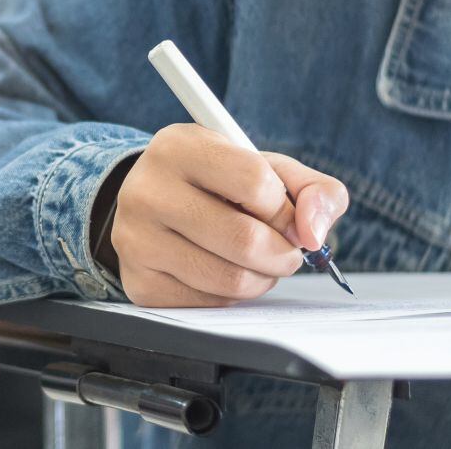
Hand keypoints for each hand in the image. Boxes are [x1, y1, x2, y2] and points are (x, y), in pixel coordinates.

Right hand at [112, 124, 348, 306]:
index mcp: (178, 147)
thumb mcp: (264, 168)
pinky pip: (209, 303)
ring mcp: (136, 239)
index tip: (286, 217)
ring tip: (258, 263)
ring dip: (262, 278)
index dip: (285, 209)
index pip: (254, 182)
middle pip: (245, 239)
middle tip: (284, 251)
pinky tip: (226, 274)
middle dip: (283, 253)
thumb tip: (313, 233)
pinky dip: (233, 295)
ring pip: (231, 279)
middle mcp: (147, 190)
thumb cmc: (217, 185)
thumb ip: (311, 189)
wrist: (153, 207)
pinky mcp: (138, 281)